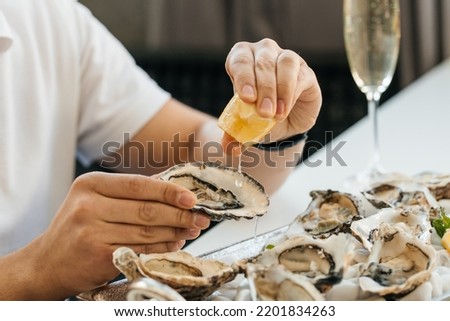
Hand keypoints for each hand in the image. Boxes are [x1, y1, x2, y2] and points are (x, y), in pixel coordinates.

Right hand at [30, 172, 209, 298]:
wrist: (47, 263)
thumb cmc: (77, 229)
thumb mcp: (94, 200)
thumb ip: (129, 193)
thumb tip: (173, 189)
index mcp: (90, 184)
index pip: (139, 184)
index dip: (169, 191)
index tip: (191, 197)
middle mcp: (88, 206)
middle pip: (147, 209)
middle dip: (179, 214)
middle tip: (200, 217)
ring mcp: (91, 232)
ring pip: (147, 231)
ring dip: (175, 232)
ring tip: (191, 230)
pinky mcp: (98, 256)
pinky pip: (141, 250)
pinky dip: (162, 248)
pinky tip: (174, 244)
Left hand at [224, 38, 321, 142]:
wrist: (281, 123)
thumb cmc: (257, 116)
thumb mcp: (243, 125)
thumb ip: (234, 134)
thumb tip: (229, 147)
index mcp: (242, 59)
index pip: (240, 59)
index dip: (243, 76)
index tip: (246, 97)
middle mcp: (264, 53)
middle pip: (263, 62)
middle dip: (263, 89)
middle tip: (263, 113)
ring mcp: (286, 59)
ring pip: (284, 63)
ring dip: (279, 89)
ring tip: (275, 114)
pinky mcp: (304, 71)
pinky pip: (299, 76)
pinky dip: (291, 94)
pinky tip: (284, 111)